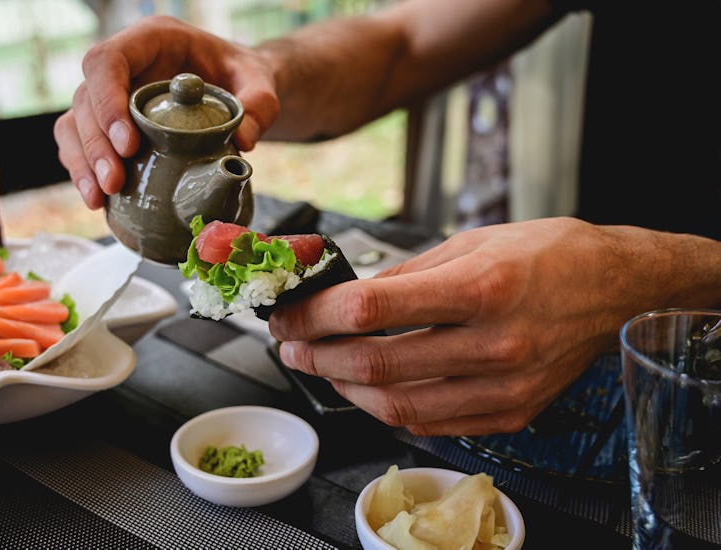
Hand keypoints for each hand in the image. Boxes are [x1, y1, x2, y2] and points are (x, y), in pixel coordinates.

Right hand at [53, 15, 279, 208]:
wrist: (238, 88)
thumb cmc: (243, 76)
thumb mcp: (260, 82)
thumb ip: (259, 105)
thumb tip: (243, 142)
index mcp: (151, 40)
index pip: (109, 61)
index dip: (108, 101)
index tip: (128, 144)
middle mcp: (124, 66)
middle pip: (86, 98)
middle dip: (95, 144)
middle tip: (116, 182)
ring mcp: (113, 95)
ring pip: (75, 124)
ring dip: (83, 163)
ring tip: (101, 198)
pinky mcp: (110, 125)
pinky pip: (82, 145)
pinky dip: (86, 173)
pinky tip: (99, 201)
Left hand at [268, 217, 716, 435]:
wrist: (616, 288)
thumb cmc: (548, 254)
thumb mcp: (472, 242)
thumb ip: (406, 274)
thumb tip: (349, 297)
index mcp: (480, 288)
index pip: (371, 309)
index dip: (316, 314)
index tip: (290, 312)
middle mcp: (493, 344)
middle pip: (376, 363)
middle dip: (317, 355)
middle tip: (292, 343)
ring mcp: (504, 387)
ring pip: (398, 406)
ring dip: (346, 387)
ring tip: (324, 366)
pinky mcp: (511, 412)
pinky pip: (434, 425)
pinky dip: (391, 409)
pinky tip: (372, 388)